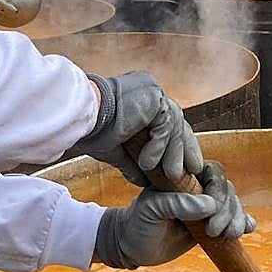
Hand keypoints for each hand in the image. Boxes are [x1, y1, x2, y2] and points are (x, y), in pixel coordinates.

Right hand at [74, 71, 202, 185]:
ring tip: (172, 176)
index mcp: (142, 99)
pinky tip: (148, 163)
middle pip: (176, 121)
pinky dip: (159, 146)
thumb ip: (132, 162)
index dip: (176, 145)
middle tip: (191, 171)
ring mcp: (153, 90)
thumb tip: (142, 180)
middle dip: (184, 149)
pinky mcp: (153, 95)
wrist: (79, 115)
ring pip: (173, 125)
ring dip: (173, 153)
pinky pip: (164, 125)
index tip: (185, 166)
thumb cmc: (90, 129)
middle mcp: (150, 90)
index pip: (167, 122)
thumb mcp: (115, 150)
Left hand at [93, 161, 254, 268]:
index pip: (213, 173)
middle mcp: (198, 189)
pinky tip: (249, 230)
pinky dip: (244, 223)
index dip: (218, 191)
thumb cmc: (138, 224)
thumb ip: (177, 204)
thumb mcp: (152, 212)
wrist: (132, 246)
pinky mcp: (210, 224)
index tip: (211, 212)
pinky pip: (234, 220)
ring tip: (231, 236)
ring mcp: (205, 207)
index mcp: (184, 177)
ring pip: (234, 206)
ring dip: (237, 219)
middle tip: (213, 232)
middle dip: (228, 211)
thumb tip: (209, 206)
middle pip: (228, 192)